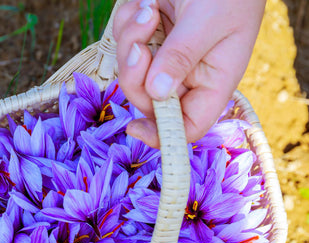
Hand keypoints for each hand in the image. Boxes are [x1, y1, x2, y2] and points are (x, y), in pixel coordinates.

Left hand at [114, 0, 264, 146]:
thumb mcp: (208, 21)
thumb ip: (182, 56)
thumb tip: (156, 93)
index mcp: (213, 81)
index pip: (188, 126)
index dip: (162, 135)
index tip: (135, 129)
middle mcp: (188, 74)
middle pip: (147, 99)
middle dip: (135, 73)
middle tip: (140, 42)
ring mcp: (165, 55)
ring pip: (130, 70)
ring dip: (130, 40)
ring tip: (148, 8)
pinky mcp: (149, 36)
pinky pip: (123, 42)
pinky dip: (127, 22)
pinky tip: (146, 3)